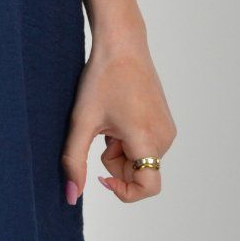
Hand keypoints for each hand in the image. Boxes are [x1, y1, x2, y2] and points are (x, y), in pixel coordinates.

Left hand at [61, 23, 176, 203]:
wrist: (122, 43)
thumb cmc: (102, 78)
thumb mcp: (82, 121)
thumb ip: (74, 161)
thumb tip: (72, 197)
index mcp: (148, 138)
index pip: (148, 188)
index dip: (123, 191)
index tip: (100, 176)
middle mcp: (165, 137)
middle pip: (138, 173)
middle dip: (115, 161)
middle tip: (101, 132)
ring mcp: (167, 128)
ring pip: (140, 159)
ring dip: (120, 149)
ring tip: (110, 119)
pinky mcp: (165, 121)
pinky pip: (146, 144)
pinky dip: (128, 138)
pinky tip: (119, 114)